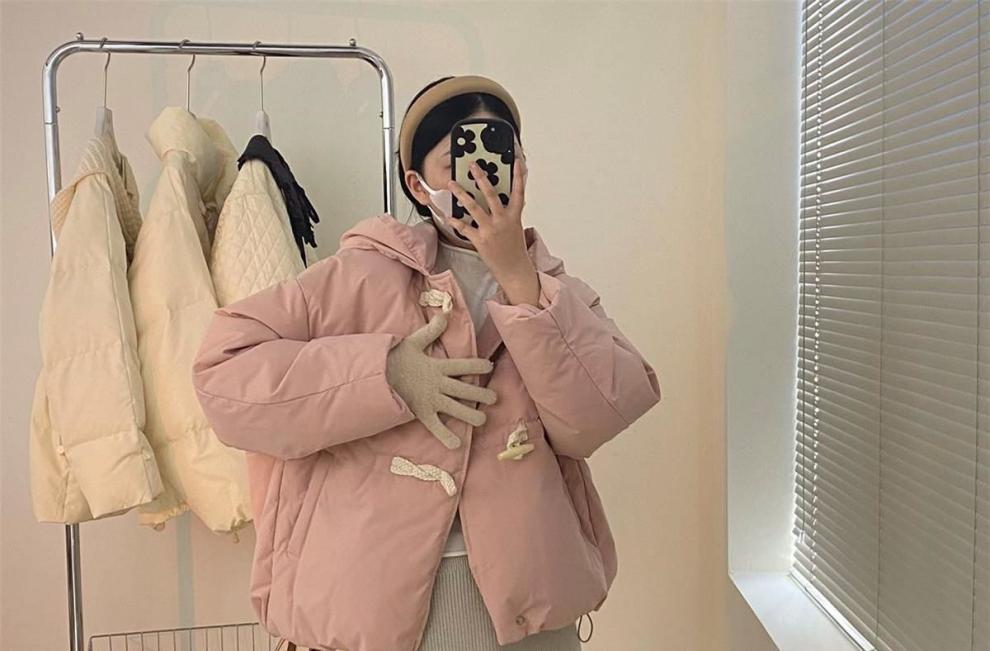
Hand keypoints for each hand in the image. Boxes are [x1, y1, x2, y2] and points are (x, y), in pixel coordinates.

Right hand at [385, 310, 497, 448]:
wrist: (374, 376)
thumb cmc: (393, 359)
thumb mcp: (413, 342)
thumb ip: (431, 330)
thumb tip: (445, 313)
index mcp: (437, 366)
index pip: (463, 365)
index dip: (478, 365)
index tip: (490, 366)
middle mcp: (438, 384)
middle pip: (465, 389)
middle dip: (481, 394)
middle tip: (495, 398)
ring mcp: (431, 400)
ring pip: (456, 409)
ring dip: (471, 415)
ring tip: (483, 420)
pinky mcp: (421, 413)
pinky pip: (436, 427)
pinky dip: (446, 437)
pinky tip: (457, 445)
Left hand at [445, 154, 539, 306]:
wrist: (514, 269)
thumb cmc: (514, 249)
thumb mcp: (515, 227)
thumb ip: (507, 212)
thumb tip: (500, 200)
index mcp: (514, 215)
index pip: (518, 191)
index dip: (518, 176)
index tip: (516, 162)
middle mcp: (502, 220)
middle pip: (491, 194)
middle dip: (480, 178)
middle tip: (472, 166)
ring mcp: (491, 230)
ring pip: (474, 207)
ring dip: (461, 194)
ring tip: (452, 184)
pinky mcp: (480, 241)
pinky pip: (465, 228)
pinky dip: (455, 222)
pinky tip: (447, 216)